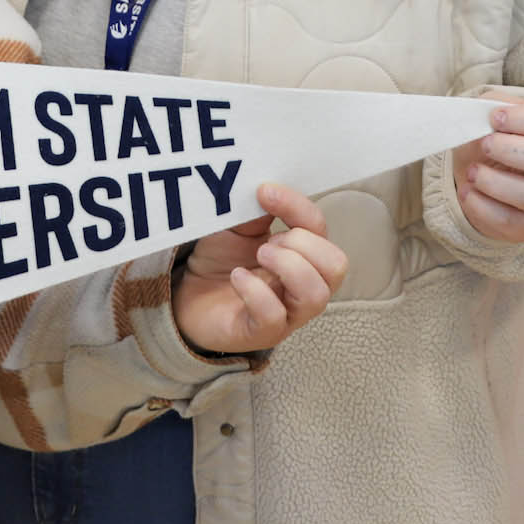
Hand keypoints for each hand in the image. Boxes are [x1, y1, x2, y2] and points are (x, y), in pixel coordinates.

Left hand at [171, 183, 346, 355]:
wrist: (188, 295)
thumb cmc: (221, 262)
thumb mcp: (237, 227)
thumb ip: (256, 212)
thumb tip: (268, 191)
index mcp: (302, 254)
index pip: (320, 228)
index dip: (296, 206)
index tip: (264, 192)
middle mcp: (303, 286)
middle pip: (335, 265)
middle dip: (302, 244)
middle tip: (267, 242)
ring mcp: (287, 313)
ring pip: (316, 295)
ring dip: (288, 266)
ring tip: (259, 256)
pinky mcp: (261, 332)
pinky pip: (275, 317)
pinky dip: (256, 291)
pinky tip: (238, 277)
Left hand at [452, 90, 523, 242]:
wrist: (474, 173)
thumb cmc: (487, 139)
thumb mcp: (486, 116)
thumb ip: (488, 107)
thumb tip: (485, 115)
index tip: (495, 118)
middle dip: (513, 150)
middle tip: (485, 144)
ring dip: (495, 182)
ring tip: (473, 172)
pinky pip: (509, 221)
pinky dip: (482, 206)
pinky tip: (468, 191)